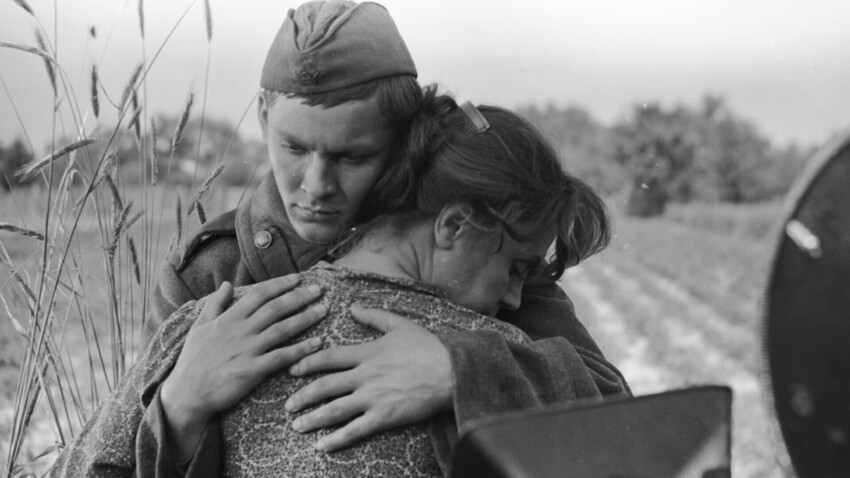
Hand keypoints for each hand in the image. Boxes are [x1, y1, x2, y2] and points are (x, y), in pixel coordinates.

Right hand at [160, 275, 326, 460]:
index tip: (298, 278)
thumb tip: (225, 284)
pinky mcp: (253, 370)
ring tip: (324, 310)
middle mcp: (240, 330)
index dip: (281, 284)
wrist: (187, 394)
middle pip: (276, 308)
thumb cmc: (193, 361)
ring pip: (282, 329)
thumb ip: (215, 304)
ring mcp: (247, 350)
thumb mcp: (199, 327)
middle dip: (300, 296)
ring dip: (306, 318)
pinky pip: (282, 357)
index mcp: (229, 318)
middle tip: (320, 289)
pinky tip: (317, 343)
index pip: (260, 294)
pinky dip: (301, 349)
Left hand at [284, 306, 454, 451]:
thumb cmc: (427, 347)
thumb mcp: (400, 324)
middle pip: (325, 386)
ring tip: (296, 426)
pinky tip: (322, 446)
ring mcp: (373, 398)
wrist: (451, 372)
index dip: (308, 363)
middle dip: (303, 396)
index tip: (292, 370)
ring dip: (313, 419)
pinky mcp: (384, 417)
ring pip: (335, 410)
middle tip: (288, 405)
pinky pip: (355, 430)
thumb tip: (352, 307)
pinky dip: (336, 439)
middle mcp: (365, 376)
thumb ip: (374, 316)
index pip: (329, 358)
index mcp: (367, 353)